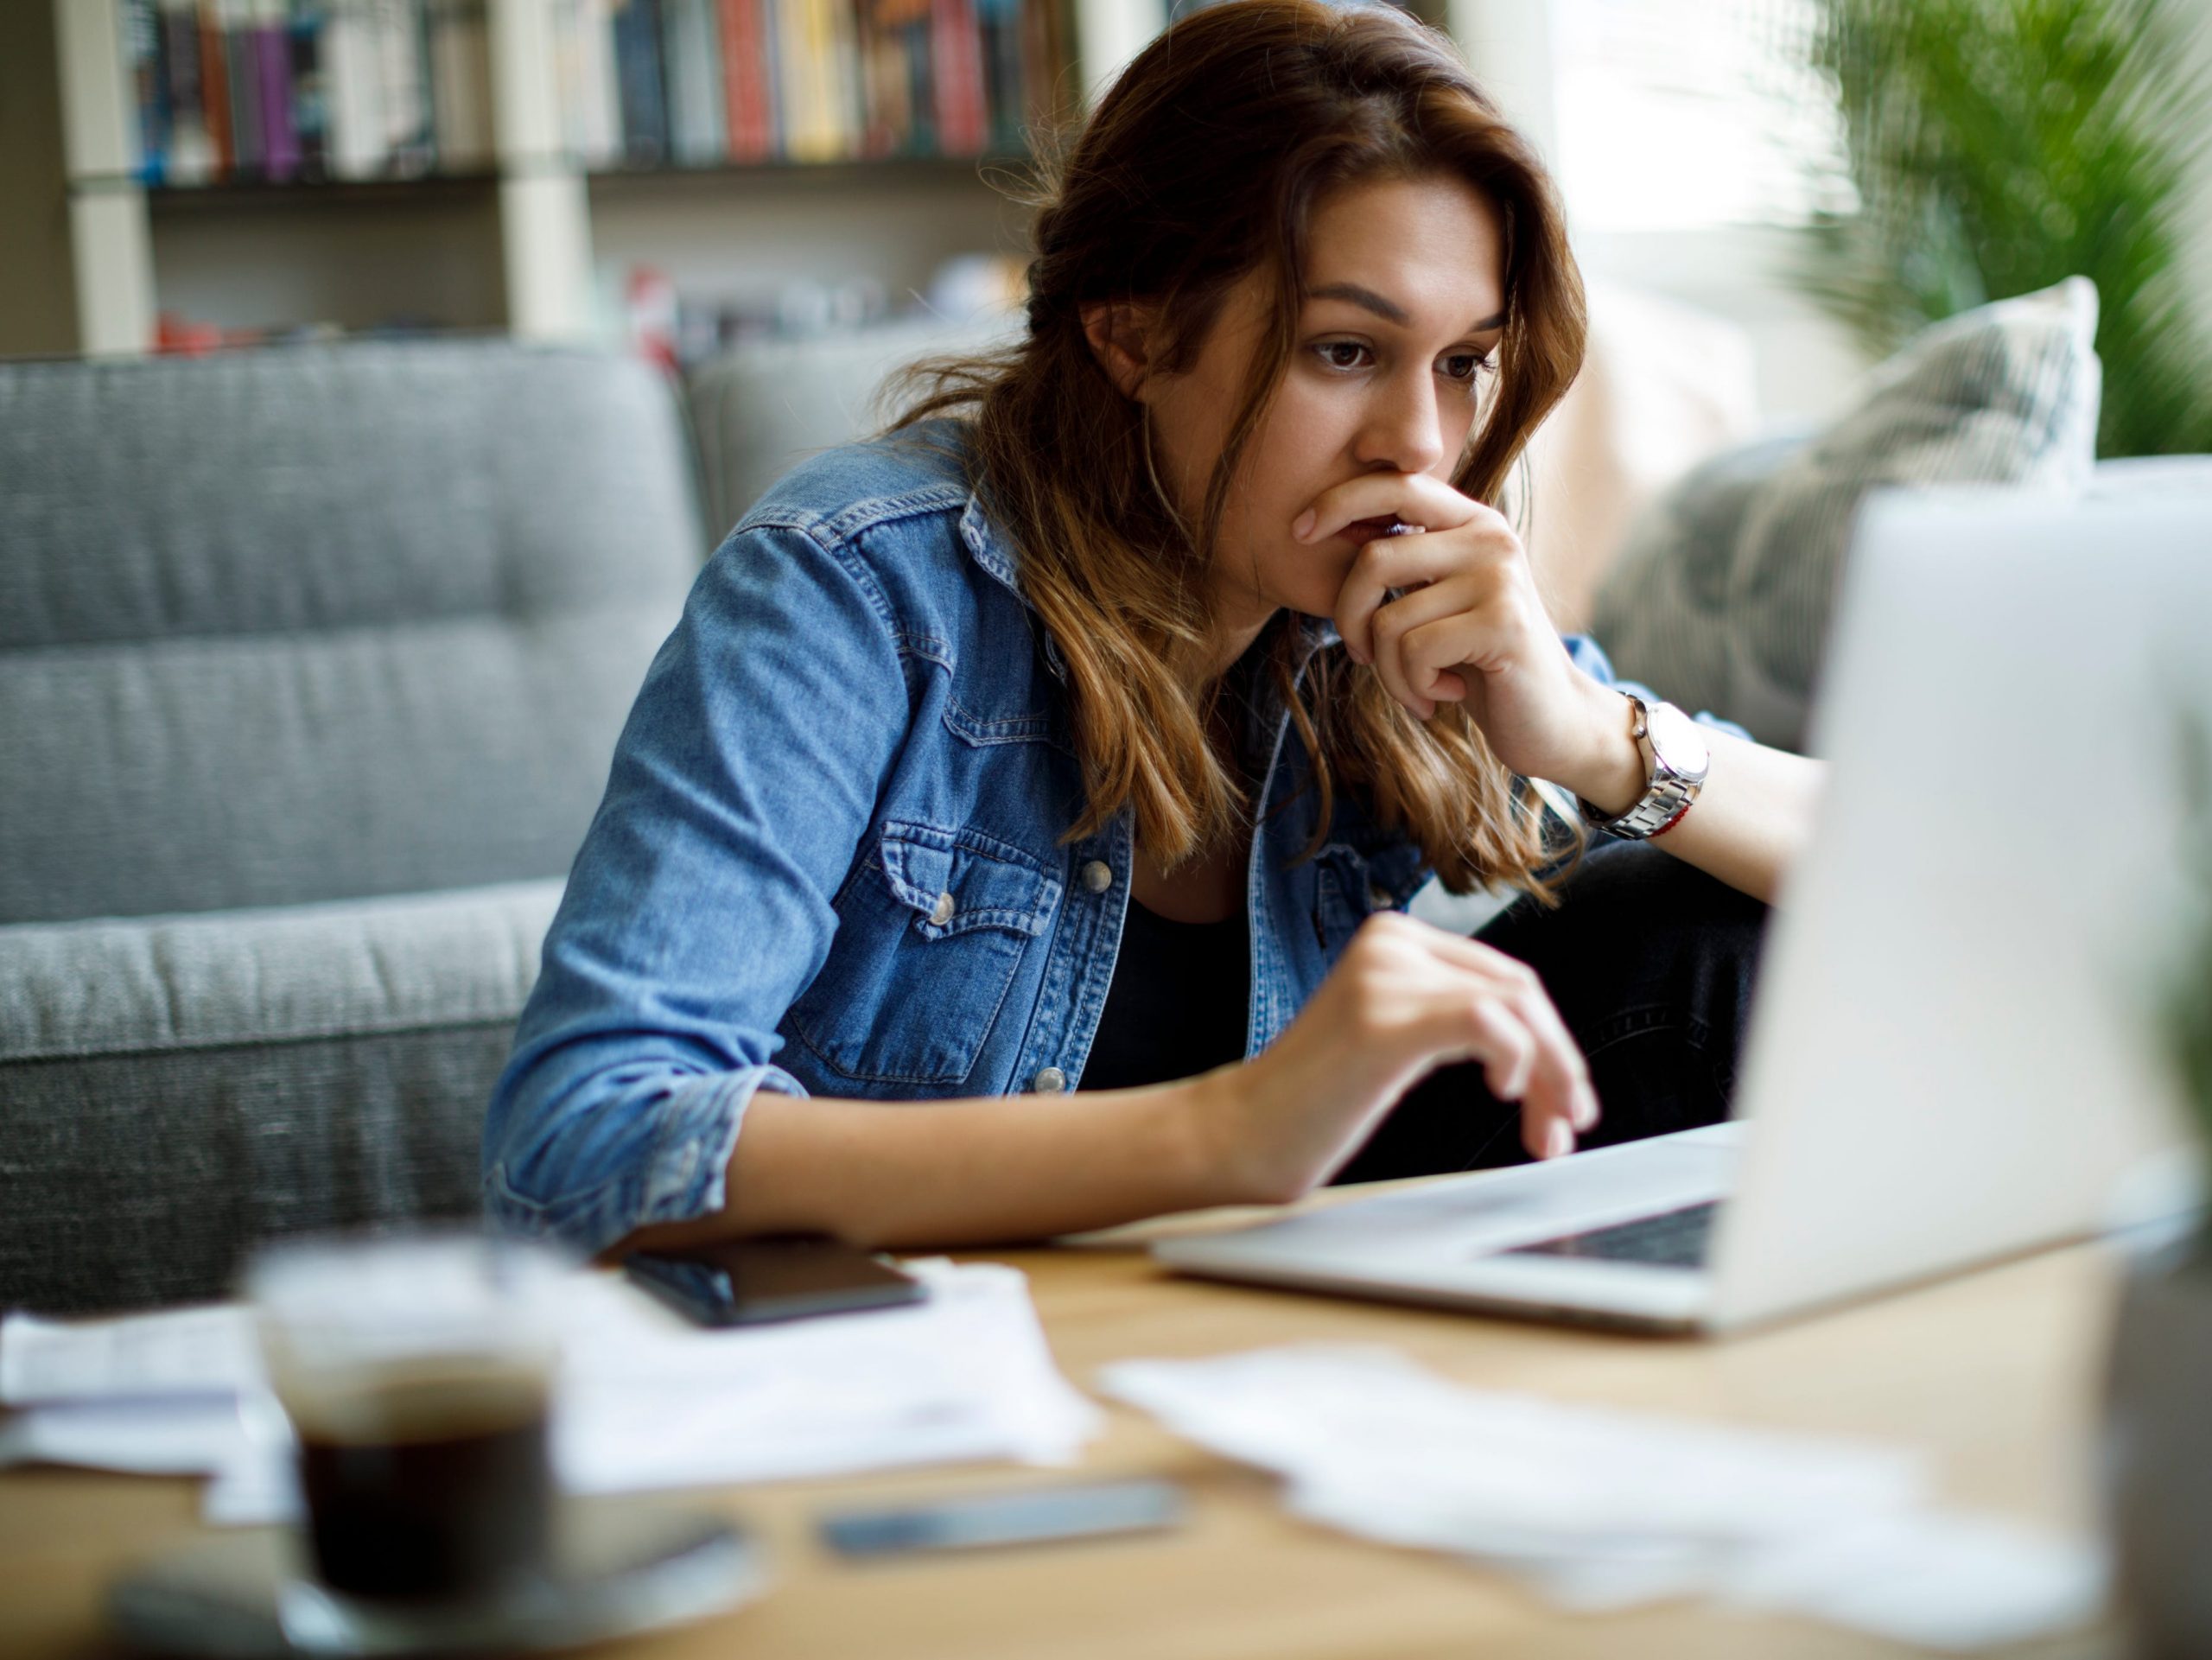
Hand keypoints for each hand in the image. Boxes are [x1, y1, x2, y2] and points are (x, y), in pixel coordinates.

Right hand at [1193, 912, 1598, 1204]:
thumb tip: (1546, 1044)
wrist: (1242, 1134)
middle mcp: (1392, 941)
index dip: (1550, 1040)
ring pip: (1515, 1006)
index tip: (1563, 1101)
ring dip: (1550, 1074)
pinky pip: (1487, 1023)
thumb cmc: (1316, 1102)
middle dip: (1560, 1061)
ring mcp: (1385, 976)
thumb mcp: (1393, 1036)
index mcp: (1395, 937)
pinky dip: (1517, 1060)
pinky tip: (1505, 1092)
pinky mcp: (1385, 1019)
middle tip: (1569, 1124)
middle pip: (1520, 989)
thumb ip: (1451, 1015)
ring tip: (1547, 1130)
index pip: (1504, 976)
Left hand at [1293, 472, 1622, 793]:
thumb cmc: (1478, 663)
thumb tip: (1325, 529)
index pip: (1396, 485)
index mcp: (1470, 522)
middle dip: (1349, 620)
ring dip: (1389, 672)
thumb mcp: (1438, 602)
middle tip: (1364, 656)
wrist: (1550, 720)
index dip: (1339, 501)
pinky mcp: (1503, 623)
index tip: (1299, 533)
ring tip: (1417, 689)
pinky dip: (1413, 688)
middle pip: (1373, 560)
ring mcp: (1499, 577)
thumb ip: (1402, 566)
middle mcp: (1489, 537)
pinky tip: (1444, 696)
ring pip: (1389, 621)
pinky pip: (1414, 652)